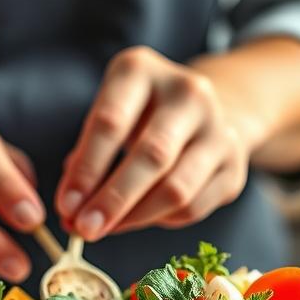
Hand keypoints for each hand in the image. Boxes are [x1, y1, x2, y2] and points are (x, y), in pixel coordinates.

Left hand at [56, 47, 251, 240]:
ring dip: (136, 217)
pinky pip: (193, 207)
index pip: (111, 123)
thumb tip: (71, 210)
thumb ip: (87, 156)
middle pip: (151, 156)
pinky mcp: (234, 166)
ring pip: (177, 188)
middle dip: (113, 199)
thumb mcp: (109, 115)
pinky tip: (141, 218)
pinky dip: (161, 219)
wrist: (207, 110)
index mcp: (142, 70)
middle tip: (86, 228)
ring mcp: (217, 129)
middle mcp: (187, 93)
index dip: (86, 170)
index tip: (66, 206)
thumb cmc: (141, 115)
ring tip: (108, 229)